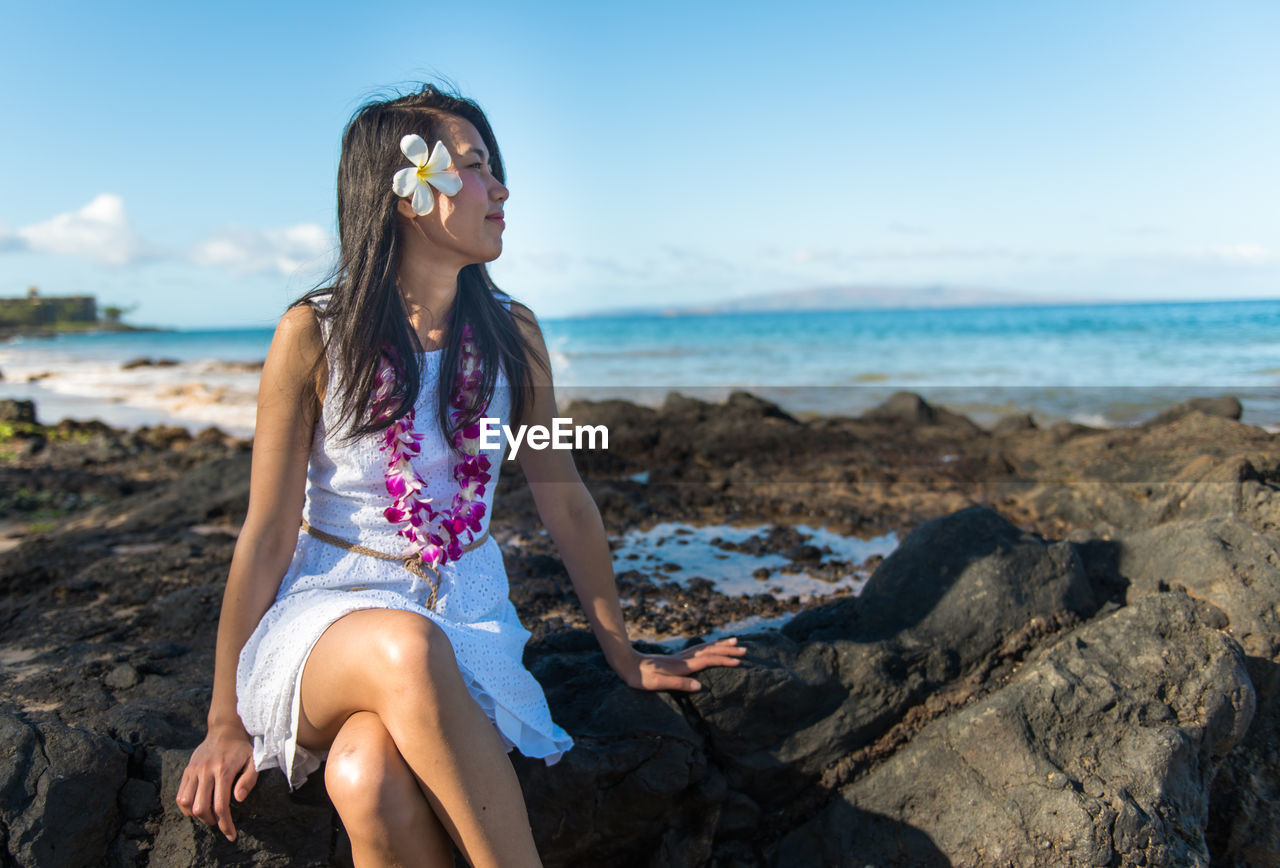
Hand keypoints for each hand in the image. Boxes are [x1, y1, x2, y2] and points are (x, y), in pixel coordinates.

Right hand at [175, 723, 259, 842]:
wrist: (225, 729)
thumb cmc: (242, 748)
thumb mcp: (254, 760)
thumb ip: (249, 780)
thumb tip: (238, 800)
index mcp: (223, 771)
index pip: (221, 806)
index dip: (225, 825)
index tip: (231, 836)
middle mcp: (205, 771)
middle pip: (201, 808)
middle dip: (211, 821)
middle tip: (220, 821)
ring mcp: (194, 771)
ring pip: (186, 804)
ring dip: (196, 816)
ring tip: (208, 815)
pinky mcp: (187, 770)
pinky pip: (180, 795)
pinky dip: (186, 807)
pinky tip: (197, 807)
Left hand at [615, 636, 746, 691]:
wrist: (627, 663)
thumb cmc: (641, 677)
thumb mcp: (658, 684)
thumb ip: (679, 684)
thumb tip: (700, 686)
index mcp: (682, 666)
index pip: (708, 661)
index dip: (725, 660)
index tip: (740, 661)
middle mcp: (683, 659)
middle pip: (710, 651)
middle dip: (728, 650)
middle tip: (745, 648)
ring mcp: (680, 657)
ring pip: (705, 648)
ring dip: (720, 645)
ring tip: (734, 641)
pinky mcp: (676, 659)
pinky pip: (698, 650)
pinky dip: (709, 646)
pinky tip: (711, 647)